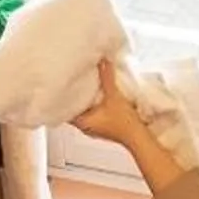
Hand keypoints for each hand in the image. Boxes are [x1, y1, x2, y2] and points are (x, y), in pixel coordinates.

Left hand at [70, 58, 189, 195]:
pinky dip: (92, 107)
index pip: (63, 109)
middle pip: (72, 109)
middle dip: (73, 97)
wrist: (138, 137)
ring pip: (83, 112)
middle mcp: (85, 127)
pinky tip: (97, 97)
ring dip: (83, 102)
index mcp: (82, 122)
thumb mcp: (113, 96)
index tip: (61, 85)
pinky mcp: (102, 128)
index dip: (61, 97)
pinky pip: (92, 115)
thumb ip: (107, 78)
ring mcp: (93, 128)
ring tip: (83, 87)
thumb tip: (103, 62)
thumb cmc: (125, 123)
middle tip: (71, 82)